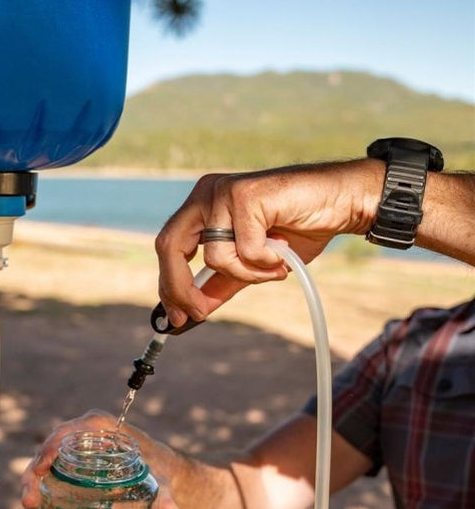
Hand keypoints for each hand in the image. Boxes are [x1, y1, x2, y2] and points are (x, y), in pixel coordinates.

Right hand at [20, 409, 180, 508]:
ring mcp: (73, 463)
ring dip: (33, 501)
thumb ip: (164, 495)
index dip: (48, 448)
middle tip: (30, 503)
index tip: (40, 469)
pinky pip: (50, 492)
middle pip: (47, 456)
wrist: (163, 480)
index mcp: (99, 428)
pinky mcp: (71, 481)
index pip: (66, 432)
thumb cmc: (159, 469)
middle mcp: (80, 442)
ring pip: (43, 477)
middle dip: (33, 480)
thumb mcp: (160, 479)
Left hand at [155, 160, 381, 327]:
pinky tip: (284, 248)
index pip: (168, 246)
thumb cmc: (299, 228)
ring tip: (274, 265)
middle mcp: (207, 193)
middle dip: (181, 287)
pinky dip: (266, 261)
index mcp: (203, 204)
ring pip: (214, 257)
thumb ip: (222, 282)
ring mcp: (224, 191)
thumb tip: (195, 310)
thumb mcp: (253, 263)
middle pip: (170, 246)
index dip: (168, 284)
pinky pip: (245, 250)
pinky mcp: (246, 195)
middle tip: (199, 312)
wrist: (340, 202)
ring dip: (248, 274)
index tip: (177, 316)